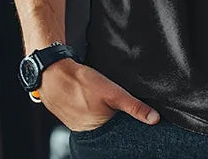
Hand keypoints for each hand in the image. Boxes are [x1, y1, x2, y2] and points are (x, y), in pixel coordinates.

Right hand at [38, 60, 159, 129]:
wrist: (53, 73)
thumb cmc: (81, 82)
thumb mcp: (113, 92)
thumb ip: (133, 106)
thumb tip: (154, 119)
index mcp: (99, 131)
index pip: (120, 134)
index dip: (128, 126)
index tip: (131, 117)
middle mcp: (88, 133)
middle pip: (110, 127)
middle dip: (115, 118)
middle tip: (112, 103)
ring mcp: (78, 126)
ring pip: (98, 121)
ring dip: (103, 112)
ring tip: (100, 99)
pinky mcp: (72, 117)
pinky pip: (87, 116)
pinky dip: (91, 109)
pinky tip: (91, 98)